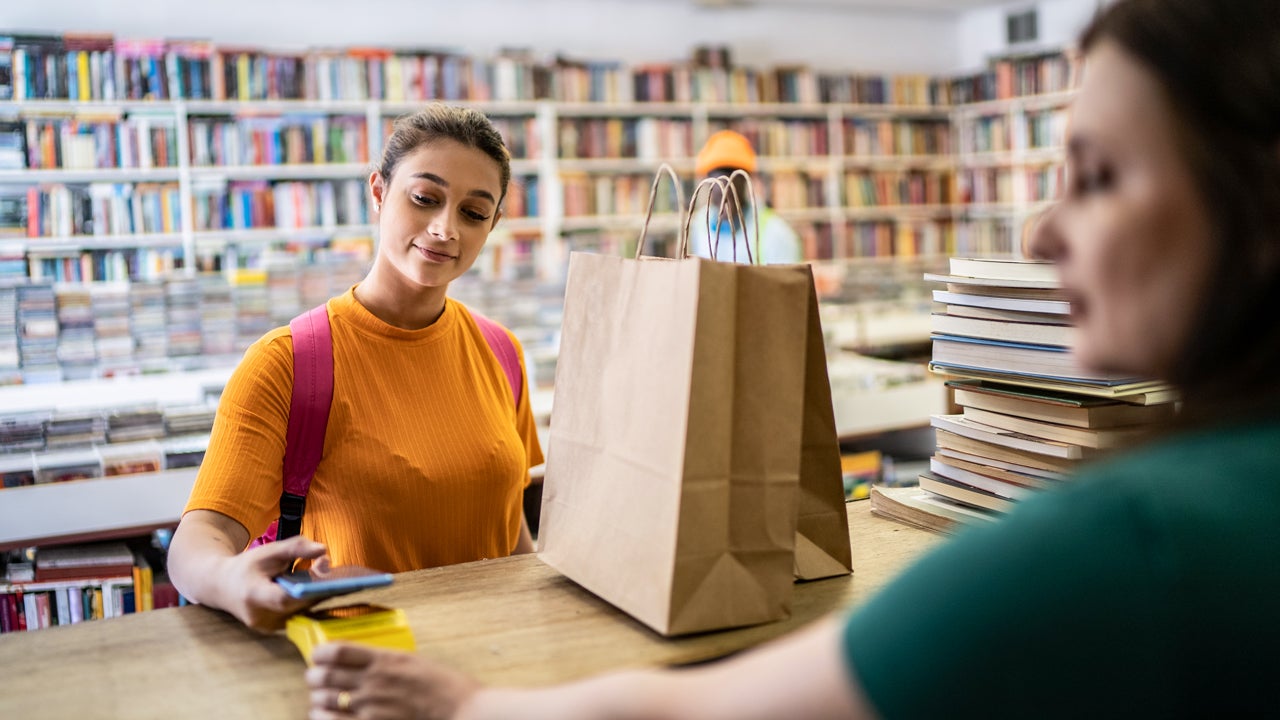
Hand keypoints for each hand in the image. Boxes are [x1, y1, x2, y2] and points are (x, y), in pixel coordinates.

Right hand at [218, 534, 327, 632]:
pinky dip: (307, 604)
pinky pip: (297, 617)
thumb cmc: (247, 567)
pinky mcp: (273, 630)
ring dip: (315, 597)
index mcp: (253, 595)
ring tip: (326, 581)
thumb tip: (323, 550)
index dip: (306, 590)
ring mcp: (266, 627)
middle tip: (335, 575)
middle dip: (318, 590)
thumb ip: (296, 548)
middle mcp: (259, 616)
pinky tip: (314, 591)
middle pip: (297, 606)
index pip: (282, 598)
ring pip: (301, 613)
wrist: (222, 587)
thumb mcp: (269, 551)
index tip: (325, 578)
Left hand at [306, 643, 481, 719]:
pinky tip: (325, 715)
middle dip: (313, 677)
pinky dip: (322, 717)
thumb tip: (363, 663)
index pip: (337, 651)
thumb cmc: (445, 687)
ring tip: (320, 699)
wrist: (462, 712)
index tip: (319, 656)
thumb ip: (387, 662)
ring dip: (317, 699)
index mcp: (384, 659)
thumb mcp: (414, 662)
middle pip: (324, 675)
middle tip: (314, 679)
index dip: (320, 654)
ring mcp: (370, 706)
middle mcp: (372, 681)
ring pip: (323, 700)